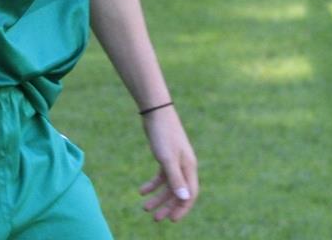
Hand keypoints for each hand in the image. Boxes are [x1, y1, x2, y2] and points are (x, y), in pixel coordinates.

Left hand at [138, 106, 197, 221]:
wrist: (155, 112)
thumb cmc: (163, 134)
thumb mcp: (167, 158)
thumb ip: (175, 179)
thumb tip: (184, 199)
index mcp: (189, 168)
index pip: (190, 195)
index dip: (181, 209)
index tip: (170, 220)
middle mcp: (184, 166)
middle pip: (178, 192)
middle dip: (167, 206)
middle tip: (154, 218)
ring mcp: (175, 161)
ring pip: (168, 186)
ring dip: (157, 197)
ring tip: (144, 207)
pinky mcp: (165, 156)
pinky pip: (161, 176)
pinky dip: (152, 184)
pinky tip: (141, 191)